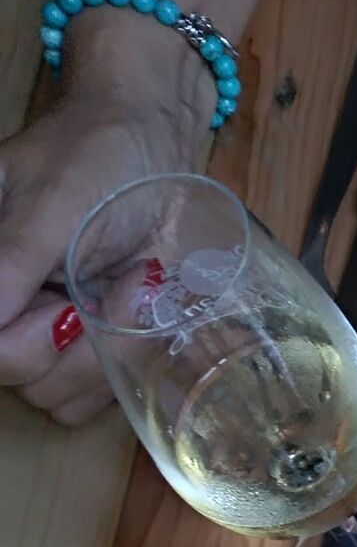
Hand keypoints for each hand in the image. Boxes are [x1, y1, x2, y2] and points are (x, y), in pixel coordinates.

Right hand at [0, 80, 203, 426]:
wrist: (151, 149)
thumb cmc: (94, 158)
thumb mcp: (49, 207)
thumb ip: (10, 261)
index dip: (26, 345)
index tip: (70, 308)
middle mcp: (4, 308)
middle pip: (23, 379)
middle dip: (77, 346)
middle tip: (109, 287)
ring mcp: (43, 335)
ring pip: (60, 397)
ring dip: (108, 352)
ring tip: (126, 290)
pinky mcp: (84, 352)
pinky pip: (93, 396)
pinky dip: (124, 363)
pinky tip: (136, 311)